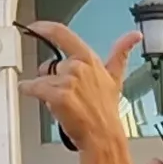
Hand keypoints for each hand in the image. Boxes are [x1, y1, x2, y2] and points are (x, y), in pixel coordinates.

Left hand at [19, 19, 137, 148]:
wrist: (103, 135)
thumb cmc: (106, 109)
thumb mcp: (115, 77)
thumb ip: (121, 53)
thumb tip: (134, 36)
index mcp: (89, 59)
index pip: (63, 34)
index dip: (44, 28)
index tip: (34, 27)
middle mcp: (78, 66)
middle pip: (50, 65)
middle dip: (50, 77)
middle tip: (63, 92)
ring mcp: (68, 81)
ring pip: (42, 78)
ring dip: (45, 89)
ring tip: (60, 103)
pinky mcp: (58, 95)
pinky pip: (33, 88)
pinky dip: (28, 90)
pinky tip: (30, 93)